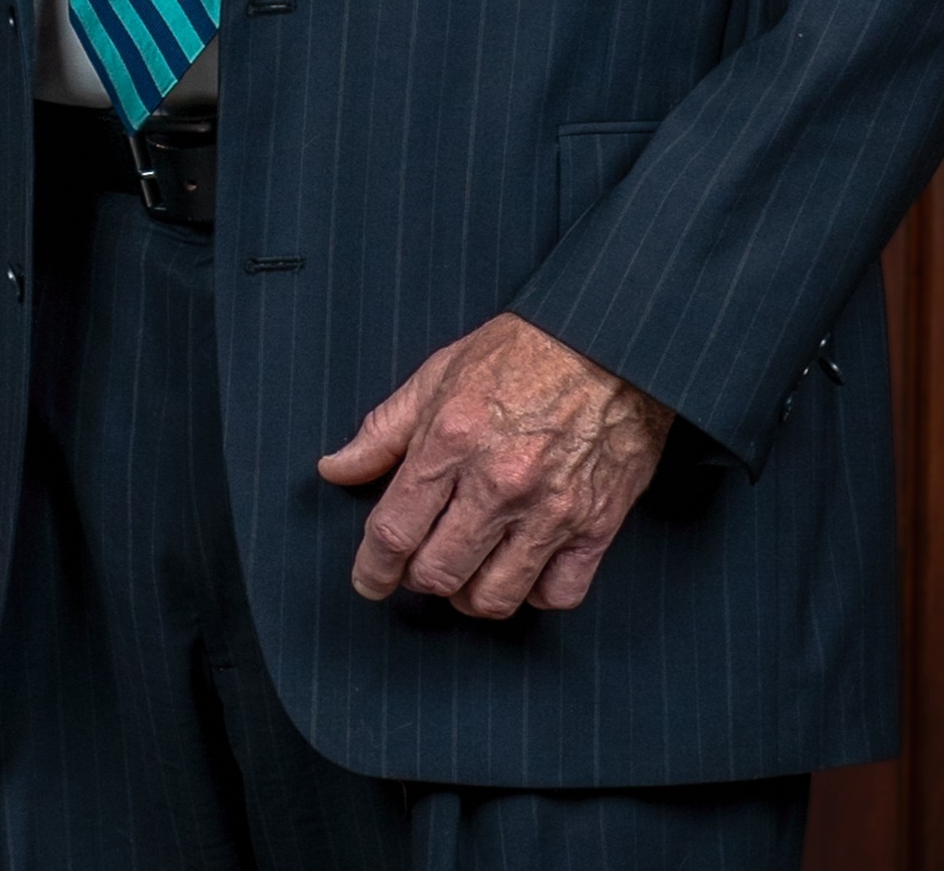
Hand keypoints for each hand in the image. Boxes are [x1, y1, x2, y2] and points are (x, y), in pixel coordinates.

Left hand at [318, 311, 669, 617]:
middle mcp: (498, 485)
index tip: (369, 581)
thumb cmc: (518, 355)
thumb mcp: (436, 377)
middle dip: (417, 581)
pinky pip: (557, 594)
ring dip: (470, 598)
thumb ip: (383, 431)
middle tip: (418, 568)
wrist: (607, 346)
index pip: (395, 530)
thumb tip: (335, 470)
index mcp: (449, 443)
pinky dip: (532, 594)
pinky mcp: (596, 526)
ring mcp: (550, 511)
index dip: (373, 567)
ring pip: (496, 597)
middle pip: (439, 572)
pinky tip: (520, 572)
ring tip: (465, 578)